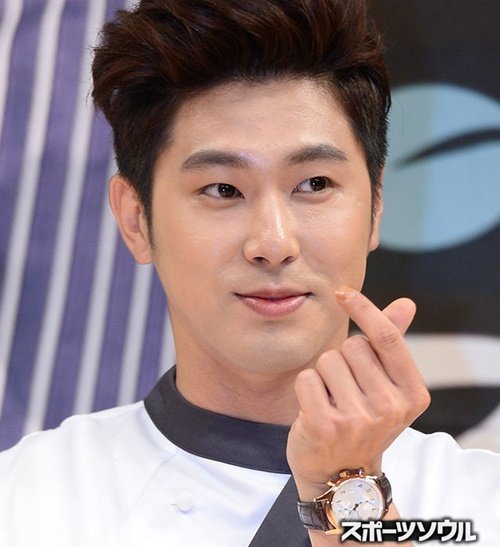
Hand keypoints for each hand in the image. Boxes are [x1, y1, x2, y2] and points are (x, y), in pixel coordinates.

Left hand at [287, 286, 429, 500]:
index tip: (342, 292)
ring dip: (323, 376)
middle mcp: (391, 407)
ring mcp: (358, 419)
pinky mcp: (325, 426)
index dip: (364, 309)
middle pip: (352, 346)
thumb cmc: (363, 421)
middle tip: (347, 392)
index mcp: (413, 394)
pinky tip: (315, 412)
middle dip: (343, 361)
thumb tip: (406, 303)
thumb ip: (391, 345)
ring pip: (327, 360)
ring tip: (332, 403)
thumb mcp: (386, 388)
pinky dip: (306, 389)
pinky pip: (307, 378)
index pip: (387, 338)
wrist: (342, 477)